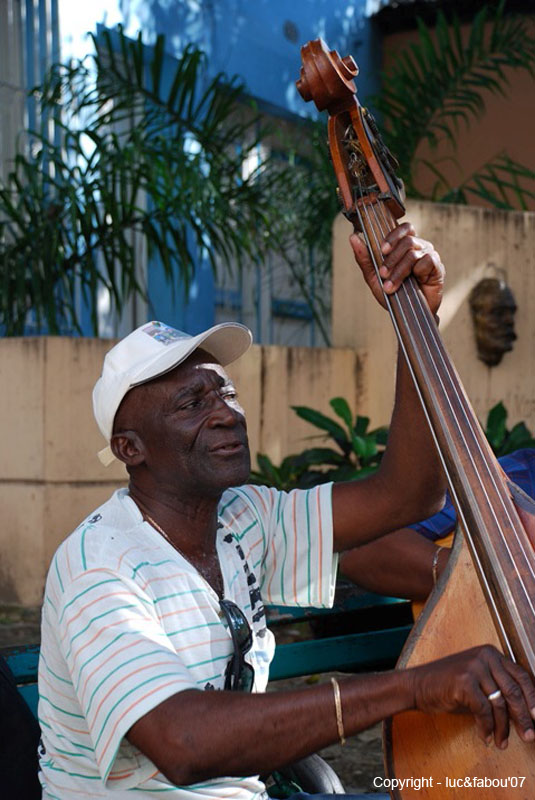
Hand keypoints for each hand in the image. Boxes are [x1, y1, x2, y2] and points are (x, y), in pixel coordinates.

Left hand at [349, 222, 444, 313]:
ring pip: (413, 253)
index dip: (393, 236)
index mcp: (405, 246)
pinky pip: (427, 261)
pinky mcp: (438, 267)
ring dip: (399, 271)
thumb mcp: (374, 277)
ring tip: (391, 287)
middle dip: (391, 260)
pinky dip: (417, 272)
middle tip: (383, 275)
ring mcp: (429, 256)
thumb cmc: (393, 294)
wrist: (408, 315)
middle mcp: (419, 247)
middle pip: (407, 241)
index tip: (382, 250)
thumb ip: (365, 258)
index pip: (404, 228)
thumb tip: (352, 237)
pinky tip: (415, 282)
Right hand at [409, 645, 534, 748]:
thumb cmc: (448, 685)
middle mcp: (485, 656)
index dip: (532, 699)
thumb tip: (524, 713)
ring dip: (503, 728)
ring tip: (502, 742)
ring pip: (499, 704)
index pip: (521, 676)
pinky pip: (483, 711)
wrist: (417, 685)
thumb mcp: (477, 680)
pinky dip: (486, 728)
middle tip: (529, 736)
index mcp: (491, 653)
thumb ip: (497, 688)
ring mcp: (474, 667)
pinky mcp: (464, 681)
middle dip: (523, 718)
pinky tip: (485, 737)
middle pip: (513, 691)